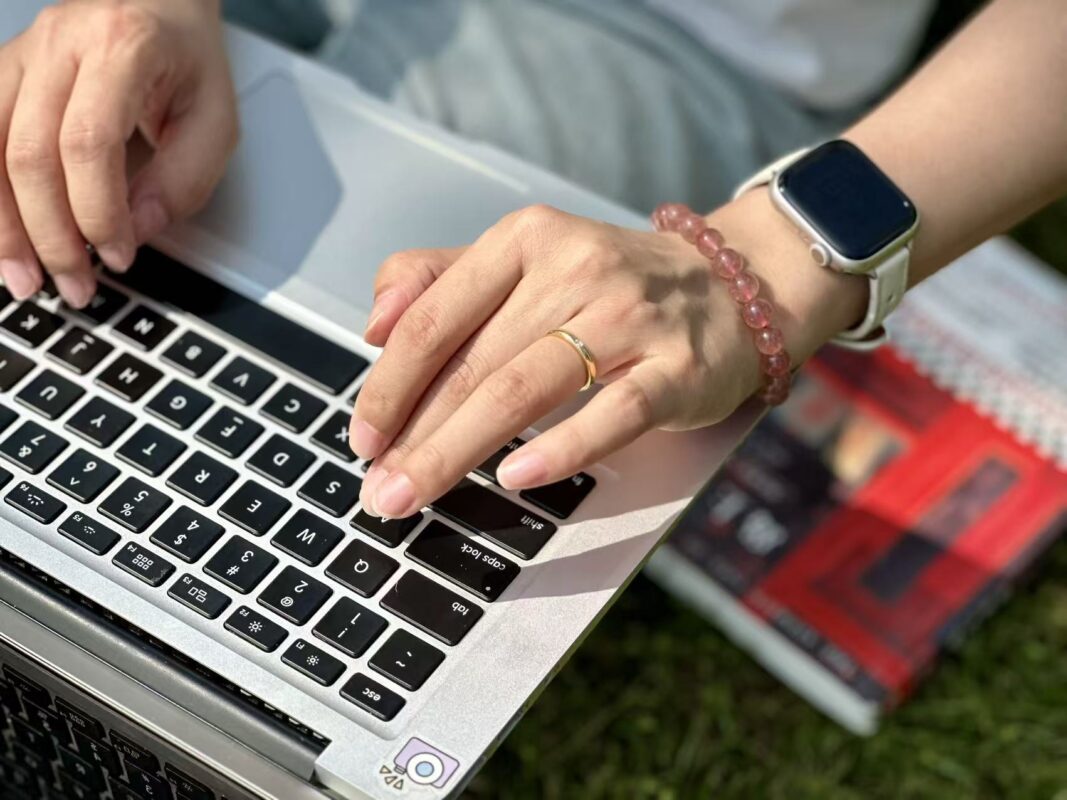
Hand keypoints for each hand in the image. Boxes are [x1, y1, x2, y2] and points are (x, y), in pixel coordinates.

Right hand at [0, 0, 236, 306]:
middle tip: (76, 285)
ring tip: (24, 280)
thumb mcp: (216, 121)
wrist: (159, 4)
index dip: (97, 210)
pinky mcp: (2, 72)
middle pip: (30, 153)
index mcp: (122, 47)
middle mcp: (59, 44)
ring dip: (3, 226)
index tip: (118, 254)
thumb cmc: (187, 61)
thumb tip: (136, 230)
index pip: (89, 142)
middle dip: (51, 234)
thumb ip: (183, 179)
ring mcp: (21, 55)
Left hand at [350, 196, 866, 519]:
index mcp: (526, 240)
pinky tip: (516, 478)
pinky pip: (612, 412)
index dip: (390, 382)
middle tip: (378, 492)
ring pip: (527, 389)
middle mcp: (575, 268)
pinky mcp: (677, 367)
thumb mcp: (524, 259)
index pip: (437, 314)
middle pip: (475, 364)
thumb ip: (442, 277)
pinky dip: (562, 447)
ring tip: (416, 495)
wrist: (732, 285)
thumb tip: (373, 323)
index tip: (362, 437)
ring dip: (461, 450)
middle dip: (415, 436)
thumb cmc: (609, 285)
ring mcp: (630, 317)